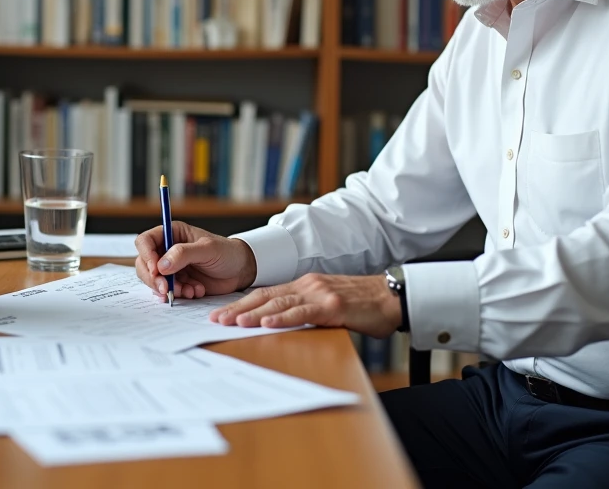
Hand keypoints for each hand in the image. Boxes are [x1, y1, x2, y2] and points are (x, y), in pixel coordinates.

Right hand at [134, 220, 256, 301]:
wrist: (240, 270)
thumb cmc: (227, 252)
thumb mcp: (208, 249)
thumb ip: (184, 253)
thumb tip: (161, 265)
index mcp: (172, 233)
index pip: (145, 241)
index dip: (146, 255)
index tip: (156, 270)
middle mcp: (167, 250)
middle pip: (144, 264)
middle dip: (154, 279)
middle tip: (166, 289)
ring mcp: (171, 268)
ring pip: (154, 280)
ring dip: (169, 288)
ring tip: (190, 290)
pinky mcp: (177, 282)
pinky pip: (167, 291)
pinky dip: (179, 294)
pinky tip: (195, 292)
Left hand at [209, 273, 401, 339]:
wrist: (392, 297)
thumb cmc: (363, 305)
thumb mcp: (328, 304)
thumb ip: (306, 311)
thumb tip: (282, 324)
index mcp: (304, 285)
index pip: (265, 294)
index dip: (241, 303)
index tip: (221, 314)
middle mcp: (307, 285)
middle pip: (265, 296)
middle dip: (238, 308)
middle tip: (216, 320)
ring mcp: (319, 293)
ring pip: (279, 302)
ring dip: (253, 312)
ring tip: (233, 321)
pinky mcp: (332, 304)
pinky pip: (302, 312)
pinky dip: (283, 317)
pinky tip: (267, 322)